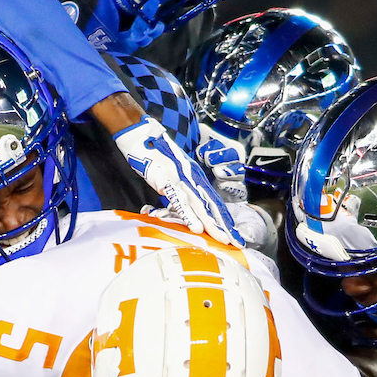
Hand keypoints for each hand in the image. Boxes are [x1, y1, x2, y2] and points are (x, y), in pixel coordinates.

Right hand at [114, 118, 243, 246]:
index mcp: (193, 176)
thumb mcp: (170, 171)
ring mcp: (179, 178)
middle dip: (223, 225)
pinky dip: (188, 214)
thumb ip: (178, 187)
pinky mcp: (165, 179)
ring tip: (222, 239)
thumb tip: (181, 206)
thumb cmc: (153, 152)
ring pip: (199, 205)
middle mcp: (191, 177)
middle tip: (236, 243)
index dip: (222, 218)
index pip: (211, 200)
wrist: (140, 133)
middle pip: (210, 205)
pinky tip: (196, 227)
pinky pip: (178, 200)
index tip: (232, 235)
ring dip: (210, 223)